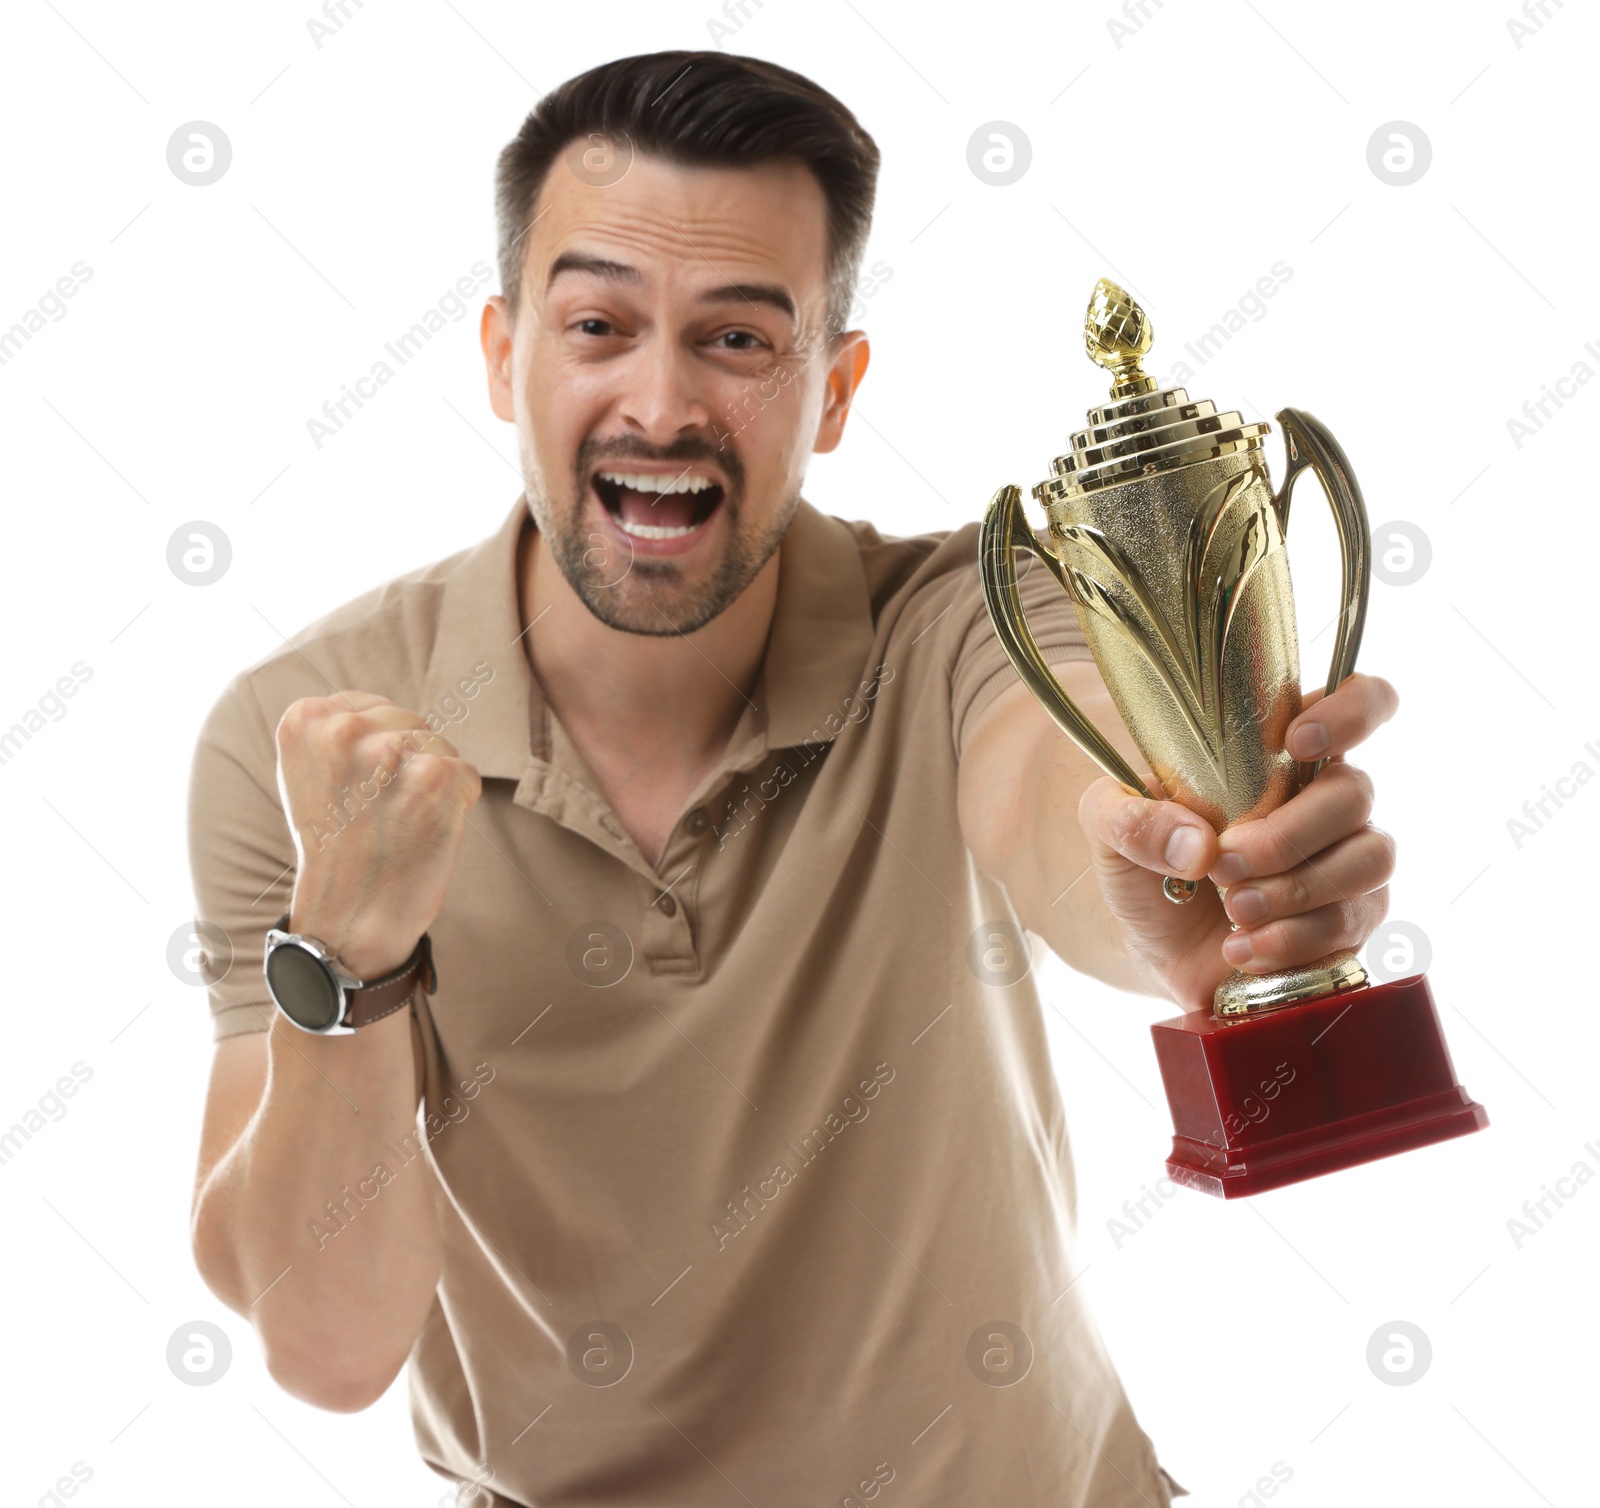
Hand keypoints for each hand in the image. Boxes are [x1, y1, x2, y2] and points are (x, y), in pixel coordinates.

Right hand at [275, 692, 482, 977]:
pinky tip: (423, 832)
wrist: (349, 917)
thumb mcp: (310, 774)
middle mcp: (342, 728)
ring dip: (432, 785)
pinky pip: (464, 773)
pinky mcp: (436, 775)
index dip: (375, 754)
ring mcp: (390, 750)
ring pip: (437, 746)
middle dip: (406, 765)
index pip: (370, 708)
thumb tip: (383, 709)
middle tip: (379, 815)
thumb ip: (338, 730)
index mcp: (304, 719)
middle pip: (408, 723)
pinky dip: (456, 805)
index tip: (357, 794)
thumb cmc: (335, 847)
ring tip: (399, 824)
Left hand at [1076, 672, 1399, 1012]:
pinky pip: (1351, 923)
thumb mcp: (1110, 826)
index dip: (1350, 710)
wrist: (1154, 943)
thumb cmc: (1147, 861)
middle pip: (1354, 793)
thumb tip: (1196, 845)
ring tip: (1234, 912)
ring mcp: (1347, 859)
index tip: (1298, 740)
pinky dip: (1293, 939)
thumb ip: (1132, 817)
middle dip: (1287, 835)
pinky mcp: (1350, 920)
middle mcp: (1326, 799)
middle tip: (1224, 866)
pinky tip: (1243, 949)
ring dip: (1296, 890)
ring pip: (1369, 859)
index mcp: (1280, 752)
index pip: (1359, 700)